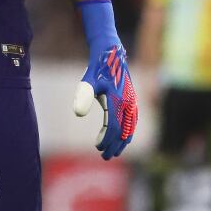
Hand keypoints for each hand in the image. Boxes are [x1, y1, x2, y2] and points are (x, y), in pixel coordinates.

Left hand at [73, 0, 137, 158]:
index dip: (106, 140)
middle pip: (124, 132)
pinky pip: (133, 121)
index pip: (113, 128)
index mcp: (118, 101)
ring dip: (123, 141)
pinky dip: (128, 132)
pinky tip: (123, 138)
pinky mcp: (133, 100)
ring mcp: (133, 102)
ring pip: (131, 128)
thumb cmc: (97, 69)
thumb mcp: (87, 82)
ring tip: (114, 152)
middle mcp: (128, 103)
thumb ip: (83, 96)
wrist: (111, 54)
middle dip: (115, 146)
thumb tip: (78, 114)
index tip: (98, 148)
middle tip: (105, 156)